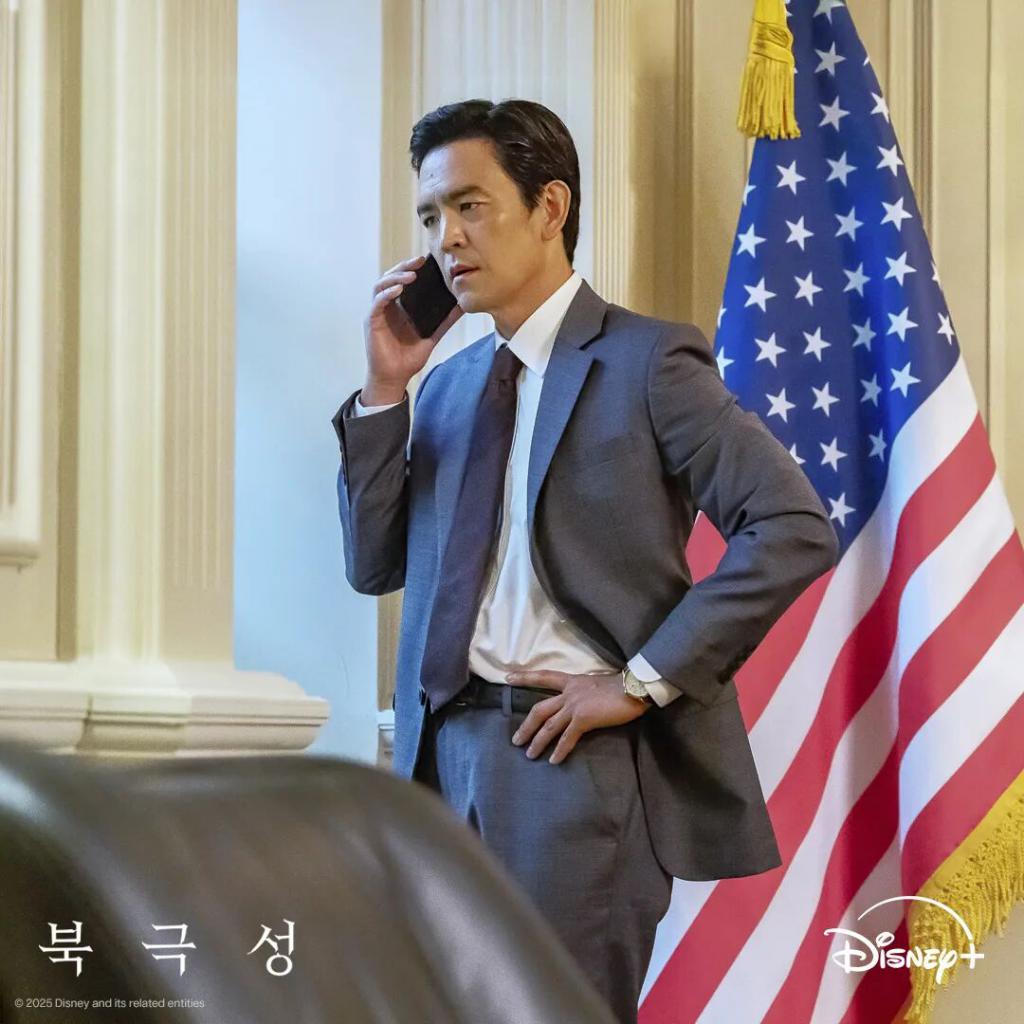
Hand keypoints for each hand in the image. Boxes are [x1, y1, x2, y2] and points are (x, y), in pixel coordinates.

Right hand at [362, 254, 463, 402]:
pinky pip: (377, 303)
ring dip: (395, 278)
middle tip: (419, 261)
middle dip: (403, 267)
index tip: (425, 260)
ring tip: (411, 275)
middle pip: (390, 277)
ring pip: (381, 286)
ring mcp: (377, 313)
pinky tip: (399, 290)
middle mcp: (386, 306)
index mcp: (398, 307)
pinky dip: (387, 294)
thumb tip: (462, 307)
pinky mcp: (372, 322)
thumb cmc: (408, 359)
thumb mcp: (432, 336)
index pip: (401, 280)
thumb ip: (444, 321)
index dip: (410, 268)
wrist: (395, 378)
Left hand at [505, 670, 650, 764]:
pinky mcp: (584, 718)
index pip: (543, 677)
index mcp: (572, 681)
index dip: (525, 677)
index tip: (508, 677)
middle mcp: (569, 693)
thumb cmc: (622, 686)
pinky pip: (567, 738)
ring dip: (537, 741)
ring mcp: (575, 706)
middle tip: (515, 739)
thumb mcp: (596, 684)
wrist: (634, 687)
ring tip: (529, 754)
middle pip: (539, 709)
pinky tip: (553, 760)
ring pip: (549, 726)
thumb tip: (582, 703)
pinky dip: (559, 750)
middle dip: (526, 726)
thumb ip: (584, 693)